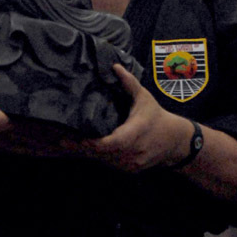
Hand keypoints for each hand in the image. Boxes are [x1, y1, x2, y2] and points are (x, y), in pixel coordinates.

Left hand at [64, 64, 192, 170]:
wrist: (174, 141)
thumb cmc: (156, 116)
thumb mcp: (144, 98)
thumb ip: (129, 83)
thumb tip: (114, 66)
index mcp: (135, 132)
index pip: (111, 143)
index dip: (93, 144)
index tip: (77, 138)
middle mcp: (133, 151)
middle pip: (102, 154)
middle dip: (82, 147)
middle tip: (61, 139)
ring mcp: (132, 163)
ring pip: (104, 161)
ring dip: (88, 154)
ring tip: (68, 144)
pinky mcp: (131, 170)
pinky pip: (110, 165)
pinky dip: (98, 158)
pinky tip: (84, 150)